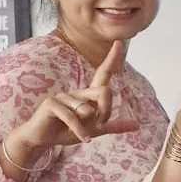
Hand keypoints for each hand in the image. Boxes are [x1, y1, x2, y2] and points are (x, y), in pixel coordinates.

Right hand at [8, 41, 138, 155]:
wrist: (42, 139)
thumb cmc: (66, 131)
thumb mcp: (95, 130)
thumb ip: (114, 126)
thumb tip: (138, 124)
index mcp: (88, 95)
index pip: (103, 74)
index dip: (112, 58)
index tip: (120, 42)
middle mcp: (77, 91)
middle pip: (104, 92)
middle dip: (106, 112)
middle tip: (99, 125)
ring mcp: (63, 96)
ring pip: (88, 109)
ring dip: (88, 126)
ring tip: (80, 131)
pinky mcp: (52, 103)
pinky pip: (74, 118)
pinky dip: (81, 132)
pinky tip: (83, 138)